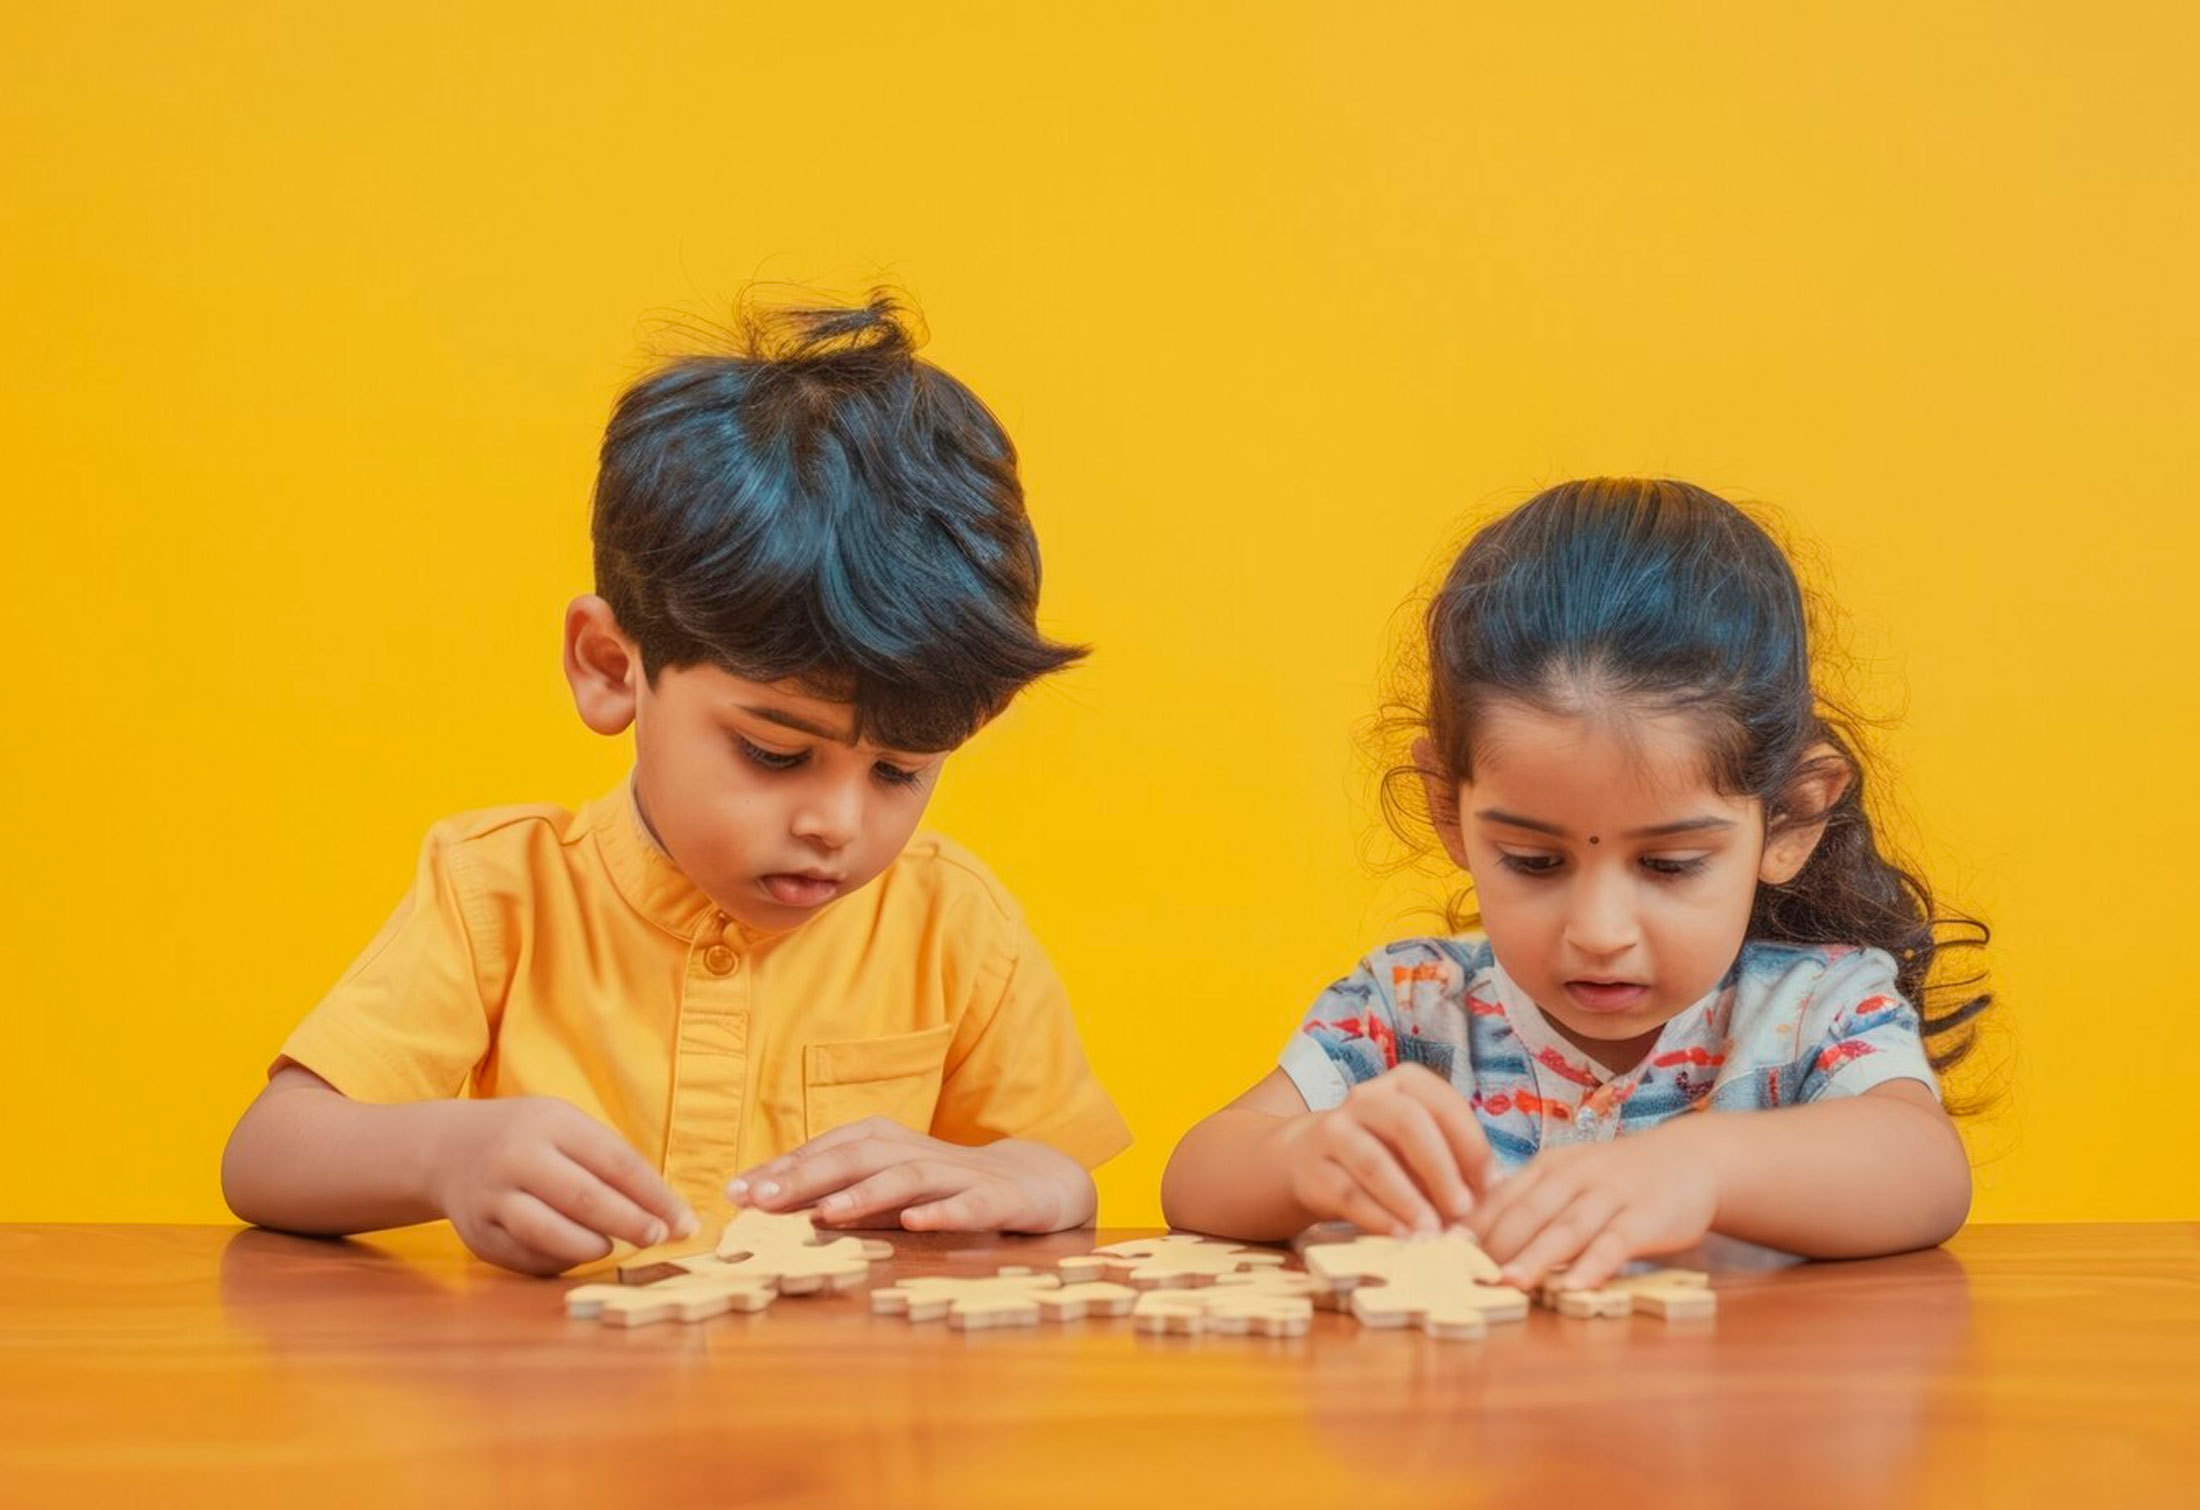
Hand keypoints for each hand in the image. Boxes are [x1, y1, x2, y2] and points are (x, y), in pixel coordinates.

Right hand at [425, 1097, 697, 1275]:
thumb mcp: (568, 1128)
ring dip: (592, 1247)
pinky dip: (560, 1261)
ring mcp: (492, 1199)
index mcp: (551, 1124)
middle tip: (658, 1238)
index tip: (684, 1221)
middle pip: (585, 1199)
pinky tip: (575, 1254)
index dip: (656, 1196)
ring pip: (550, 1234)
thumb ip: (611, 1163)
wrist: (450, 1149)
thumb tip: (667, 1212)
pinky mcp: (478, 1236)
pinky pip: (528, 1258)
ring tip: (611, 1247)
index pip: (616, 1162)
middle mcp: (517, 1158)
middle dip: (631, 1224)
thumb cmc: (531, 1139)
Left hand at [727, 1118, 1091, 1232]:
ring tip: (824, 1214)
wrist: (1034, 1182)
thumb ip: (837, 1192)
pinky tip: (916, 1224)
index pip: (824, 1152)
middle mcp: (915, 1151)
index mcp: (884, 1143)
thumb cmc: (944, 1188)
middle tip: (759, 1201)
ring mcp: (956, 1173)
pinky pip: (967, 1204)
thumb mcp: (886, 1187)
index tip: (733, 1194)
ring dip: (864, 1194)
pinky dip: (941, 1211)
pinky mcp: (996, 1198)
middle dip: (805, 1177)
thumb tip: (767, 1206)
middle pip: (854, 1156)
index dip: (779, 1170)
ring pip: (905, 1176)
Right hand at [1279, 1064, 1493, 1235]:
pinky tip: (1400, 1238)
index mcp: (1402, 1085)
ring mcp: (1333, 1130)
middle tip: (1463, 1209)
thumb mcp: (1417, 1145)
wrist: (1307, 1159)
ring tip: (1433, 1232)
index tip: (1490, 1184)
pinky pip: (1347, 1193)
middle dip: (1440, 1169)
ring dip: (1409, 1200)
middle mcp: (1366, 1099)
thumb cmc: (1383, 1152)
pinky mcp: (1312, 1168)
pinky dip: (1378, 1218)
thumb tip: (1492, 1192)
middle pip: (1407, 1123)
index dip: (1471, 1143)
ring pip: (1374, 1161)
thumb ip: (1452, 1160)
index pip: (1442, 1103)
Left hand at [1468, 1124, 1717, 1290]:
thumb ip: (1529, 1204)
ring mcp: (1610, 1195)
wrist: (1690, 1159)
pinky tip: (1573, 1288)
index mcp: (1546, 1167)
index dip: (1468, 1226)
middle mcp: (1573, 1176)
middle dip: (1492, 1244)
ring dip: (1535, 1257)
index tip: (1436, 1253)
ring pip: (1566, 1227)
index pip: (1499, 1198)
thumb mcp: (1568, 1179)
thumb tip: (1473, 1238)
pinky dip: (1593, 1266)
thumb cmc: (1616, 1179)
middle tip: (1461, 1274)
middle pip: (1526, 1212)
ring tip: (1508, 1283)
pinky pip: (1615, 1243)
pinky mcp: (1645, 1217)